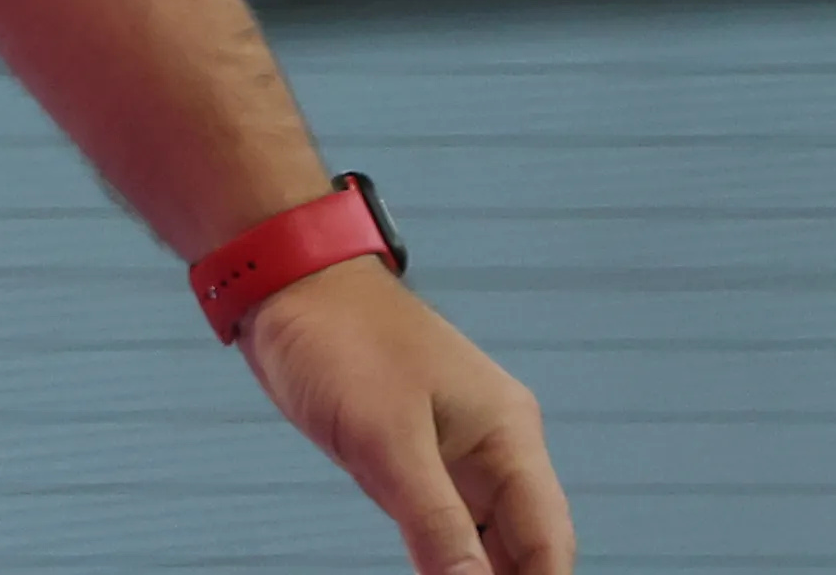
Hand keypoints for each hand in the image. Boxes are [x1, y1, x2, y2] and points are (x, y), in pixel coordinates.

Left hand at [241, 261, 571, 574]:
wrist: (286, 288)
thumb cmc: (341, 338)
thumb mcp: (387, 437)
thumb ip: (435, 522)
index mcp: (508, 434)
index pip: (548, 541)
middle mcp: (493, 450)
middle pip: (525, 548)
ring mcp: (454, 457)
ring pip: (486, 543)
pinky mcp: (413, 461)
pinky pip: (446, 529)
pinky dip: (446, 565)